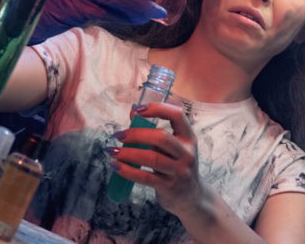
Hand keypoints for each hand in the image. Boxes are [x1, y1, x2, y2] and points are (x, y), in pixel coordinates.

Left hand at [109, 102, 206, 216]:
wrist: (192, 197)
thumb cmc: (177, 166)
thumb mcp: (174, 147)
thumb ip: (155, 131)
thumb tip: (133, 112)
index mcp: (189, 138)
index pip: (177, 115)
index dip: (157, 108)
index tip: (138, 109)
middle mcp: (186, 153)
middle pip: (161, 138)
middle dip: (136, 134)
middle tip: (119, 135)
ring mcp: (179, 171)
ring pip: (151, 158)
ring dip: (128, 153)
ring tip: (112, 151)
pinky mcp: (169, 187)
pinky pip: (145, 177)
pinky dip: (128, 171)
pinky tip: (116, 166)